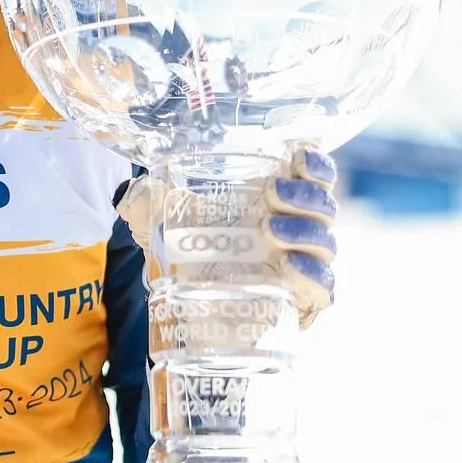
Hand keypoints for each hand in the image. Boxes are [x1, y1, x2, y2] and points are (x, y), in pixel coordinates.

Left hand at [114, 146, 337, 328]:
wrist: (188, 307)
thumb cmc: (187, 250)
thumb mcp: (164, 218)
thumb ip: (148, 199)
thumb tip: (135, 191)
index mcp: (275, 199)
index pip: (314, 174)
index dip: (316, 162)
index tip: (299, 155)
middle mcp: (297, 229)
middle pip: (324, 206)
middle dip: (304, 194)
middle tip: (271, 192)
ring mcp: (302, 265)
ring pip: (326, 244)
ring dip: (305, 230)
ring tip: (269, 228)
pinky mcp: (301, 301)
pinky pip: (324, 288)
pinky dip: (312, 275)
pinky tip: (288, 266)